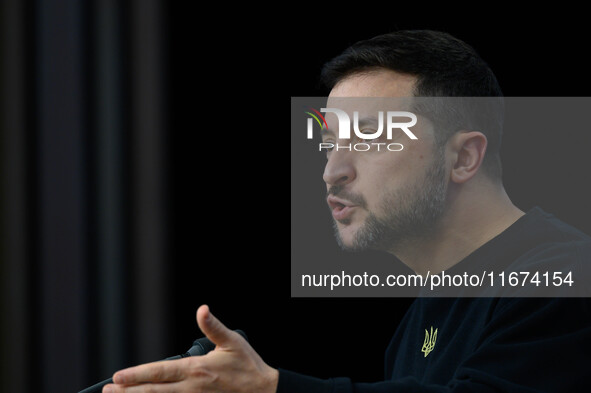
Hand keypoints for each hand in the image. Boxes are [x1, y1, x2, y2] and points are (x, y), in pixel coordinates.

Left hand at [103, 305, 278, 391]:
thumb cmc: (248, 366)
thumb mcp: (232, 341)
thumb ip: (213, 326)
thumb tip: (202, 309)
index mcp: (197, 369)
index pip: (160, 372)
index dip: (136, 375)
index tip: (117, 376)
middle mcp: (191, 389)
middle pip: (153, 391)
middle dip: (128, 392)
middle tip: (107, 391)